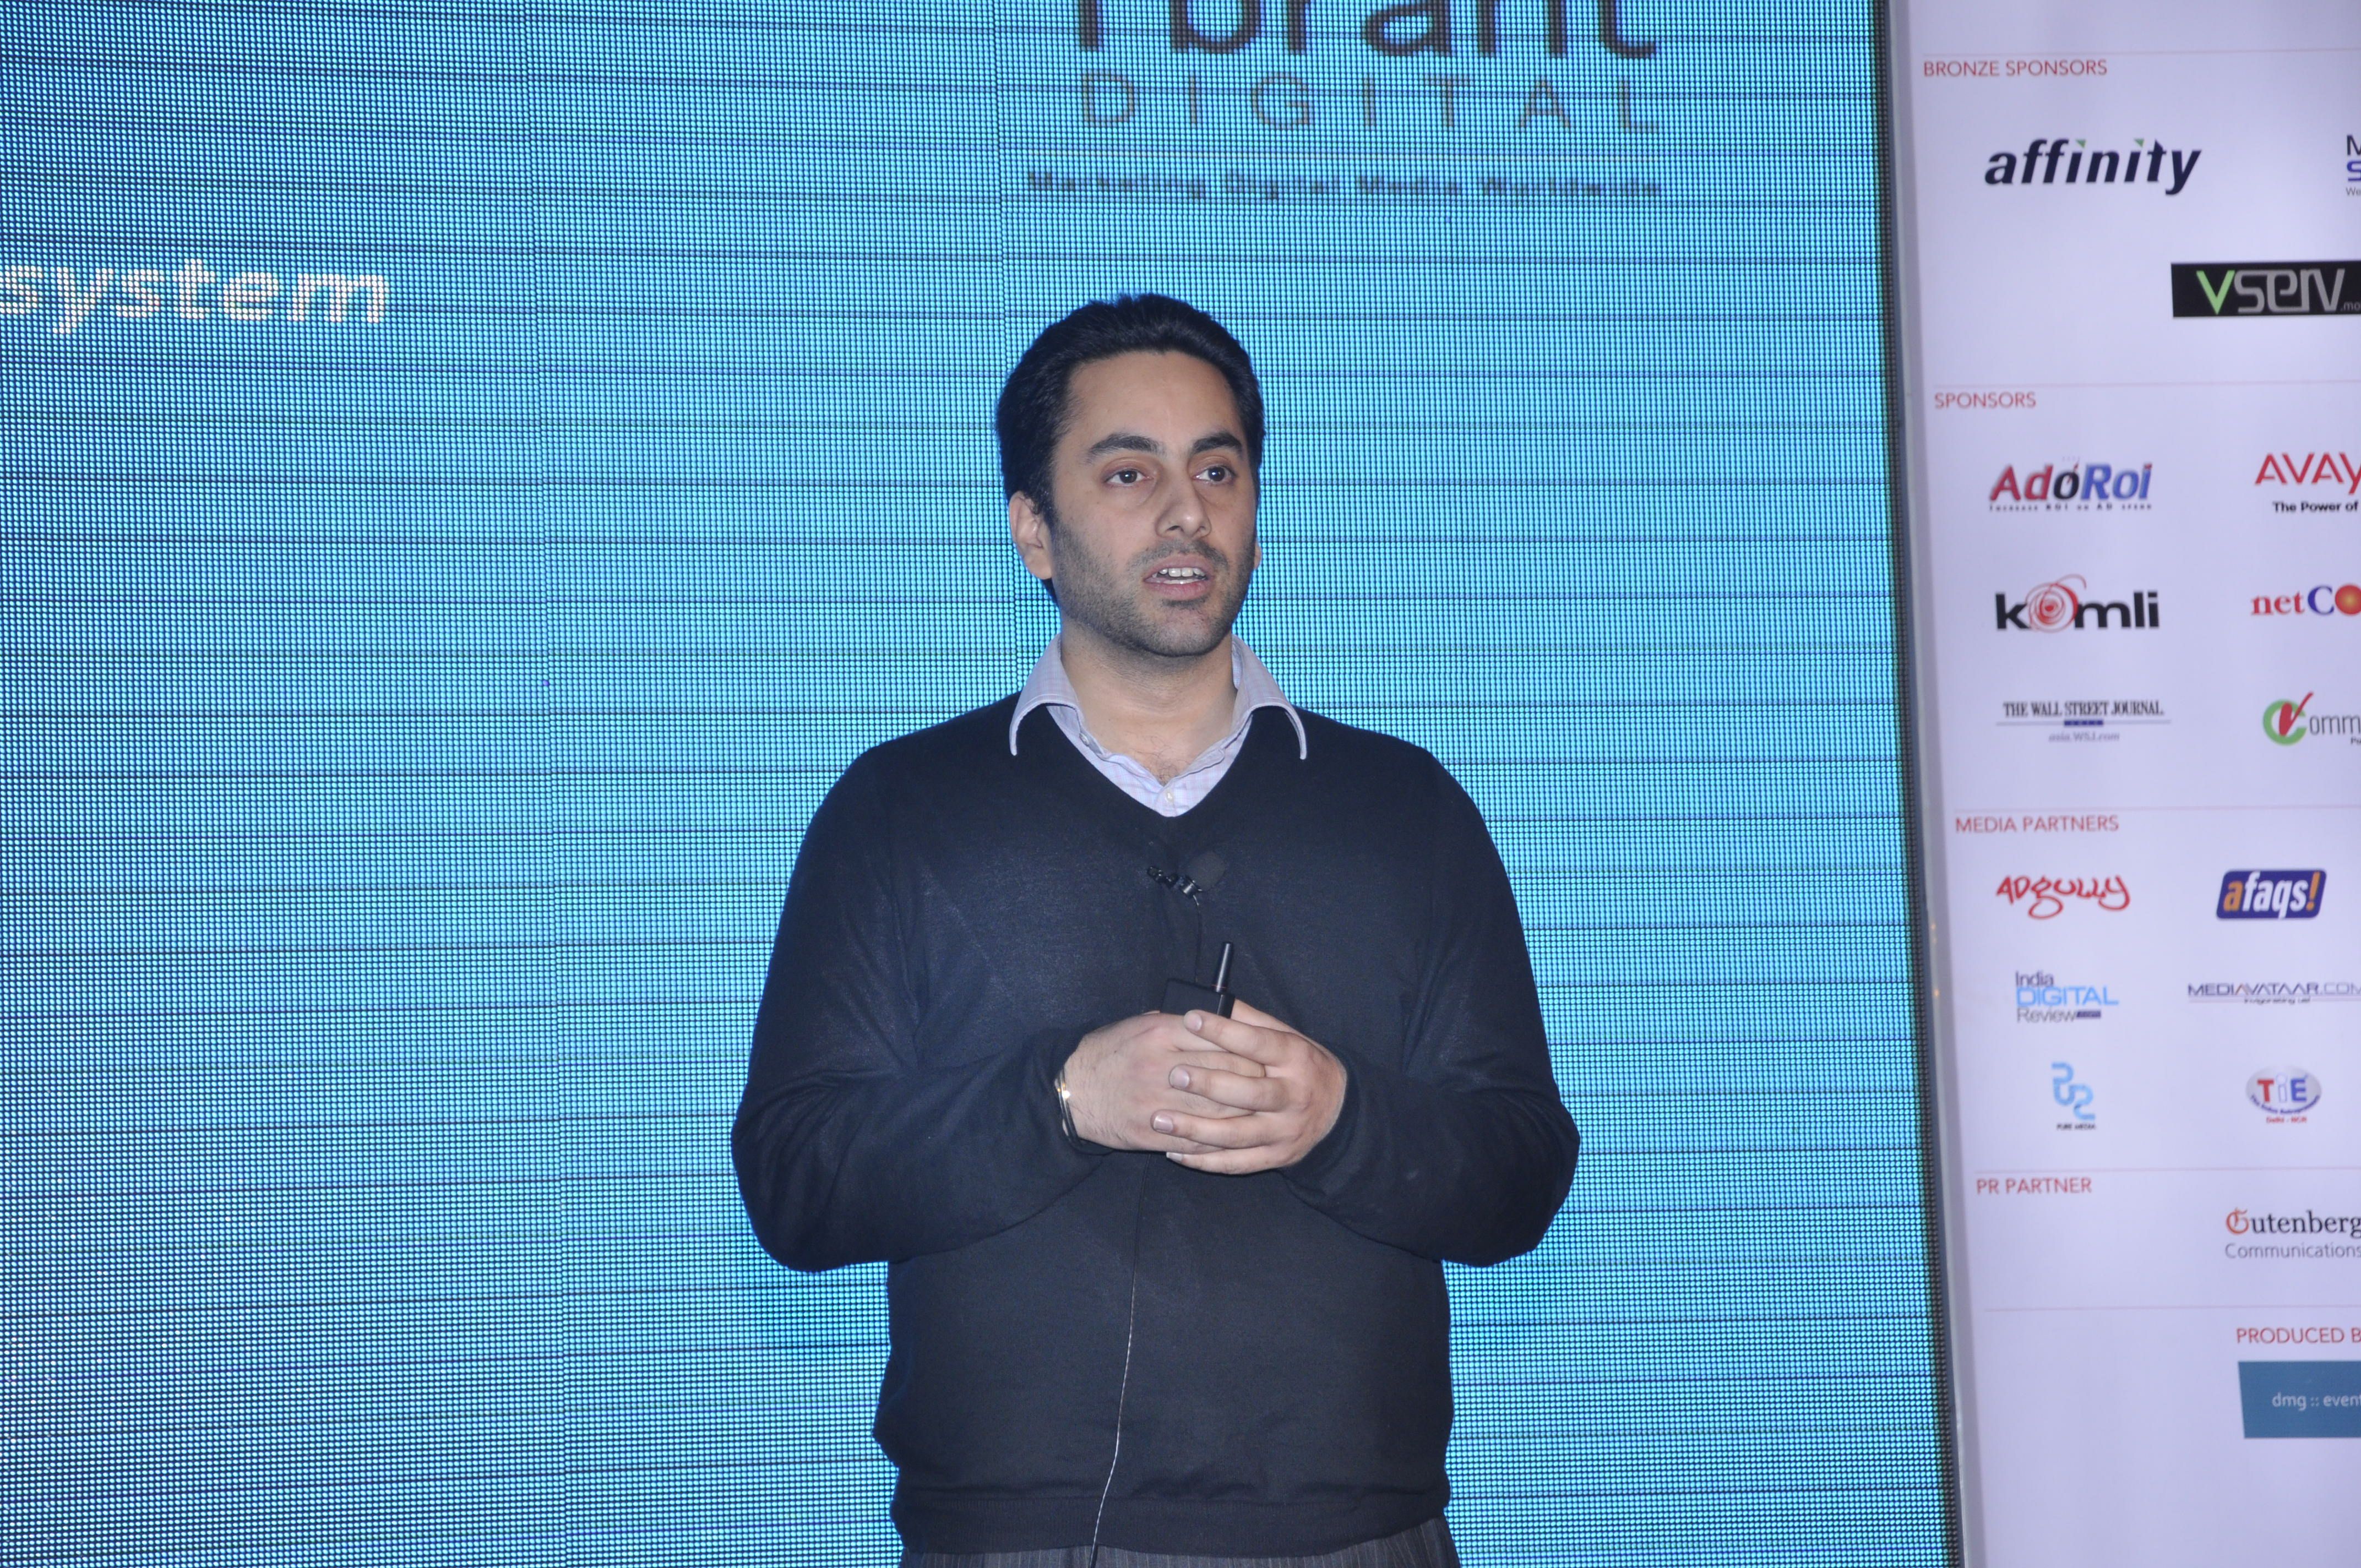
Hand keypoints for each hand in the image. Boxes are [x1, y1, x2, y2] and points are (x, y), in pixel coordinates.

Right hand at [1062, 1012, 1268, 1152]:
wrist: (1073, 1090)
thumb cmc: (1109, 1052)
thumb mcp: (1141, 1025)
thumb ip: (1178, 1024)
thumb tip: (1218, 1023)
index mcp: (1162, 1034)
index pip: (1220, 1038)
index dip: (1248, 1047)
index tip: (1265, 1053)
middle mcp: (1163, 1067)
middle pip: (1226, 1075)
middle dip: (1255, 1081)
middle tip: (1273, 1083)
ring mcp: (1159, 1103)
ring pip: (1218, 1111)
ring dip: (1245, 1114)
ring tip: (1262, 1112)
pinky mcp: (1152, 1133)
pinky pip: (1197, 1141)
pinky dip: (1220, 1141)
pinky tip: (1235, 1137)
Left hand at [1152, 999, 1346, 1174]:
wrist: (1339, 1112)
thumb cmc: (1302, 1066)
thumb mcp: (1287, 1037)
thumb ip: (1251, 1020)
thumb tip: (1212, 1000)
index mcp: (1296, 1059)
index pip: (1259, 1043)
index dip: (1225, 1031)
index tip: (1191, 1018)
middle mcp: (1293, 1097)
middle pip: (1250, 1093)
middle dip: (1210, 1085)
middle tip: (1174, 1075)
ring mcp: (1284, 1131)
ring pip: (1238, 1135)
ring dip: (1196, 1129)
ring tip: (1160, 1120)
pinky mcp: (1276, 1157)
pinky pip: (1236, 1163)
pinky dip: (1204, 1161)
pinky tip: (1174, 1151)